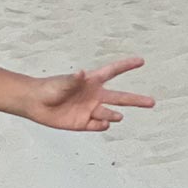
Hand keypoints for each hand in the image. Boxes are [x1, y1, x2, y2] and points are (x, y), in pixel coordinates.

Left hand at [24, 57, 154, 130]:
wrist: (34, 103)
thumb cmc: (48, 88)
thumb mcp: (61, 83)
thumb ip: (73, 80)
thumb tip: (81, 73)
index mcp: (92, 82)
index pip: (113, 72)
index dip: (126, 66)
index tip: (141, 61)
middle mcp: (94, 96)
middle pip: (120, 97)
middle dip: (136, 100)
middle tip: (152, 102)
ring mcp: (90, 110)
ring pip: (110, 114)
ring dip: (114, 115)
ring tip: (117, 116)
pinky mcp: (83, 123)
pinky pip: (97, 126)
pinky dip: (101, 125)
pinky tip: (101, 123)